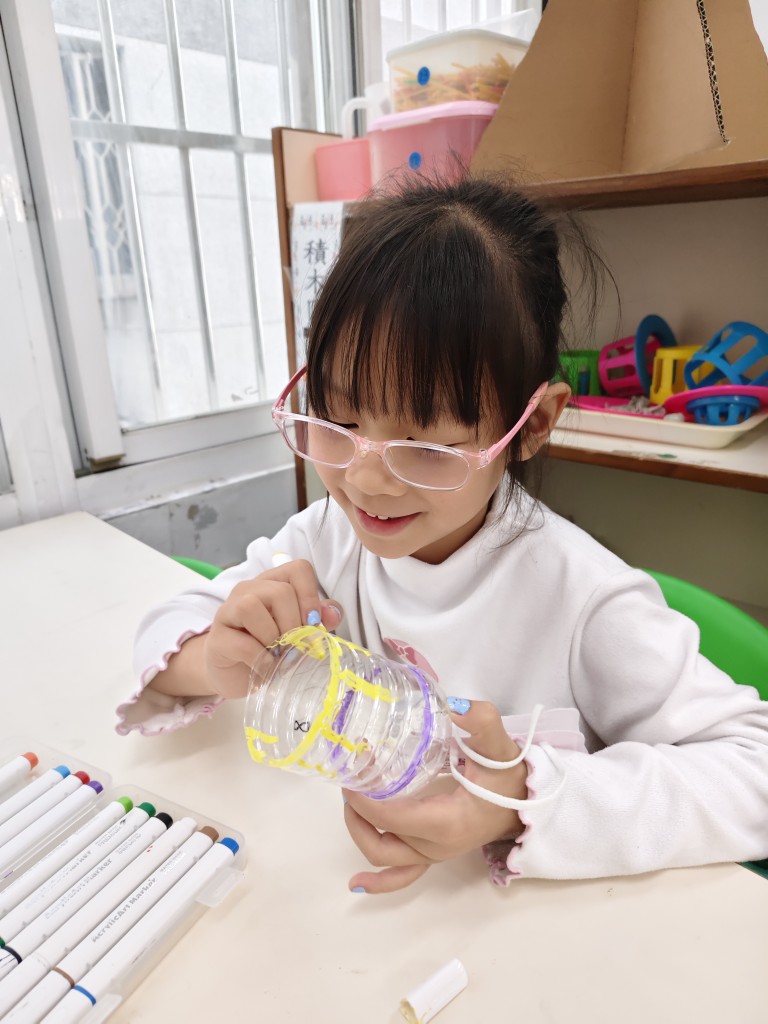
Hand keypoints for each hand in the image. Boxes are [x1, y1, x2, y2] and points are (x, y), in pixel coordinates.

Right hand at [203, 559, 342, 698]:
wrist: (237, 675)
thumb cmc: (271, 649)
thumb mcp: (300, 633)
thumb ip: (319, 619)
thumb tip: (332, 614)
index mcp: (273, 583)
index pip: (298, 569)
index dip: (311, 596)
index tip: (313, 624)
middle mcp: (249, 589)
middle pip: (280, 591)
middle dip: (294, 625)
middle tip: (294, 646)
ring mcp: (228, 610)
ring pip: (252, 606)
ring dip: (273, 637)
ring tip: (276, 654)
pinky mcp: (217, 638)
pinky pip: (243, 643)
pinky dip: (262, 659)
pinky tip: (266, 667)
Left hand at [342, 700, 527, 893]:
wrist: (526, 803)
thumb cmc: (509, 777)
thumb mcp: (498, 746)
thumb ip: (481, 722)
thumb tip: (454, 707)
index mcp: (447, 822)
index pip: (391, 816)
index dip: (365, 795)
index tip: (356, 764)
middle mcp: (436, 846)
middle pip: (380, 839)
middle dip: (357, 810)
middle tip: (350, 777)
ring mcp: (433, 855)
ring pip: (384, 856)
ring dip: (360, 832)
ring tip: (350, 800)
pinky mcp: (433, 855)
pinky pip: (401, 876)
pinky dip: (378, 881)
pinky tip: (355, 883)